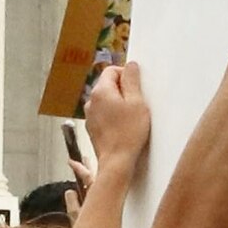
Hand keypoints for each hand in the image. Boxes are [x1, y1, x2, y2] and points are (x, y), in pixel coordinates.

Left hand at [79, 57, 152, 182]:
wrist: (117, 161)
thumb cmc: (128, 133)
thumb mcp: (137, 102)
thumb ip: (132, 80)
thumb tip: (130, 66)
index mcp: (101, 91)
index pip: (111, 70)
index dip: (126, 74)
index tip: (137, 86)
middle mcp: (91, 101)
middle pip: (108, 85)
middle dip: (123, 90)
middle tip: (137, 103)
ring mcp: (90, 116)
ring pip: (106, 101)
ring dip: (118, 104)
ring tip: (131, 117)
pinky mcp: (93, 128)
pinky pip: (104, 114)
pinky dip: (113, 116)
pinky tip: (124, 126)